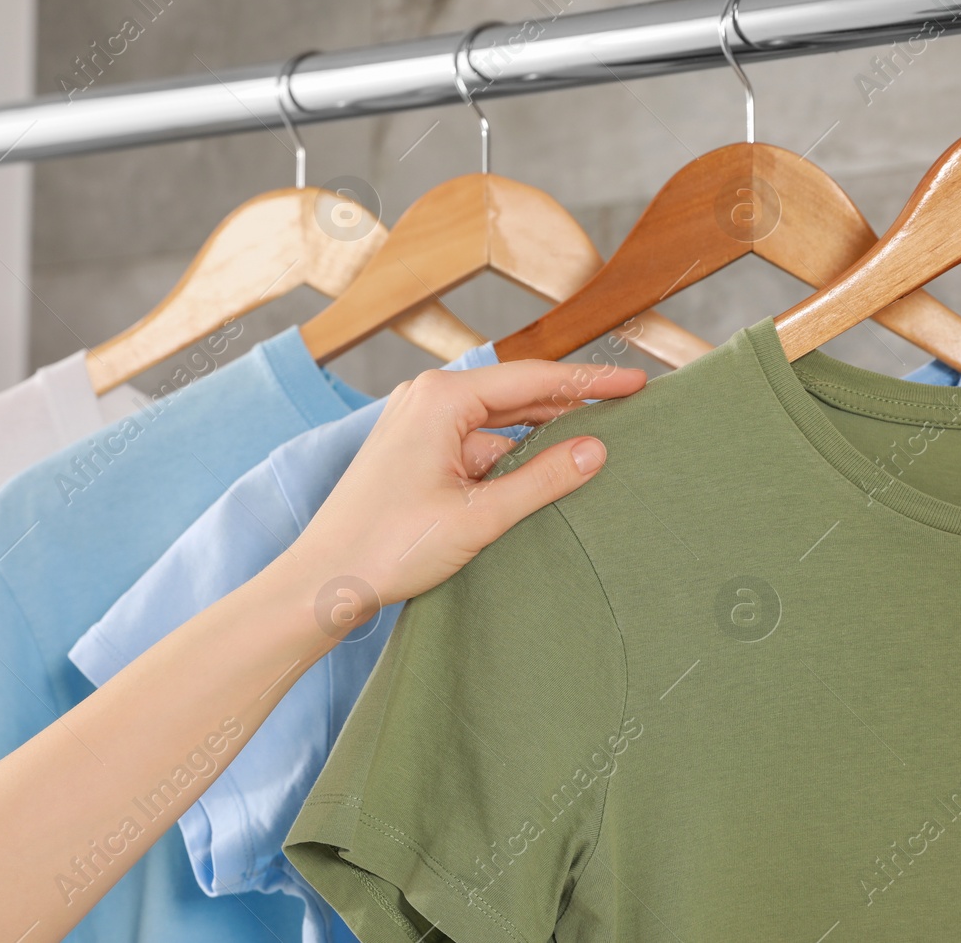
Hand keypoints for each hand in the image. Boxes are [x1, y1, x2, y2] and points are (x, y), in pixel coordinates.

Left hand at [287, 360, 645, 619]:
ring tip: (594, 448)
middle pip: (516, 394)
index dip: (591, 381)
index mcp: (441, 398)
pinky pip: (474, 445)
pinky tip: (541, 478)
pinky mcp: (413, 451)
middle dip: (570, 404)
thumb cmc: (389, 546)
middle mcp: (426, 398)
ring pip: (497, 424)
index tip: (637, 382)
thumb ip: (543, 480)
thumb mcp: (480, 516)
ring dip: (539, 437)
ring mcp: (417, 424)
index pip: (534, 379)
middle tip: (627, 408)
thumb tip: (595, 451)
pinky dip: (508, 460)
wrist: (323, 582)